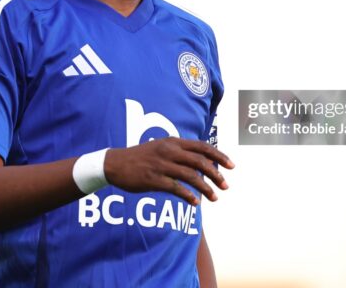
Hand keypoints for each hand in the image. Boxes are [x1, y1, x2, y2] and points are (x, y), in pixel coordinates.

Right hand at [103, 137, 233, 205]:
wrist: (115, 163)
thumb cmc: (141, 157)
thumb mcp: (161, 147)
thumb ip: (180, 152)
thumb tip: (202, 161)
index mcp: (173, 142)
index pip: (202, 147)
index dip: (219, 156)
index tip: (231, 166)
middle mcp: (169, 151)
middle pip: (200, 161)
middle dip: (216, 175)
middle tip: (226, 186)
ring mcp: (161, 165)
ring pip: (190, 176)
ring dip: (206, 188)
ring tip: (215, 198)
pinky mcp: (153, 179)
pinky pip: (175, 188)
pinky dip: (188, 195)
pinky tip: (195, 203)